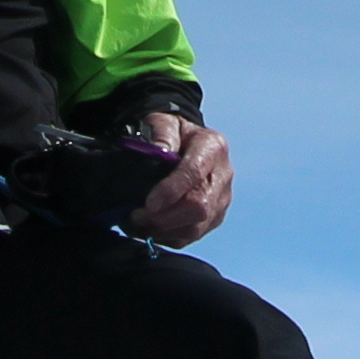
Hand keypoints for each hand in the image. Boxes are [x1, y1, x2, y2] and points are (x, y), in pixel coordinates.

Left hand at [127, 110, 233, 246]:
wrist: (187, 145)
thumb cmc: (173, 134)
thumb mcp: (163, 122)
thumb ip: (161, 133)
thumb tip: (157, 151)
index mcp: (213, 147)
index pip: (195, 173)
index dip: (171, 191)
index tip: (149, 203)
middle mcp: (223, 175)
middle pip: (199, 207)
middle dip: (164, 217)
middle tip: (135, 216)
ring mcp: (222, 199)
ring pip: (196, 227)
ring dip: (162, 230)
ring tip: (137, 223)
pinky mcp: (215, 218)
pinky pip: (192, 236)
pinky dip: (167, 237)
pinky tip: (149, 228)